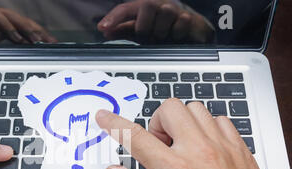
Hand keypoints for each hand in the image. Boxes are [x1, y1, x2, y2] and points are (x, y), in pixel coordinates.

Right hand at [0, 6, 56, 43]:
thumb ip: (11, 45)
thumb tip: (32, 52)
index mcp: (3, 22)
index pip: (25, 24)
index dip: (39, 32)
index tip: (53, 43)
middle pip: (14, 17)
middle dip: (28, 27)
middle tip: (40, 40)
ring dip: (8, 26)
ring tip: (17, 39)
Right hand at [96, 99, 291, 168]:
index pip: (136, 137)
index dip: (114, 125)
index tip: (105, 118)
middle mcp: (203, 153)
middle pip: (170, 109)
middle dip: (154, 123)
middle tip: (156, 147)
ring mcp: (226, 150)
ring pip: (196, 110)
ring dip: (180, 123)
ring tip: (179, 148)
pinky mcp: (242, 153)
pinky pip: (221, 121)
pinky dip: (206, 127)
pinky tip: (202, 149)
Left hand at [98, 0, 213, 43]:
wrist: (187, 35)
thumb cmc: (159, 32)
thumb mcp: (139, 32)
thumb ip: (122, 31)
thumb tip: (105, 31)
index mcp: (142, 8)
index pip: (125, 9)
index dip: (114, 18)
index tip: (103, 28)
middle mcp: (158, 5)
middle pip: (147, 5)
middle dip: (145, 26)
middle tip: (148, 38)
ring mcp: (174, 10)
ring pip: (166, 14)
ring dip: (162, 32)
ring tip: (163, 40)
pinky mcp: (188, 18)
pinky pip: (181, 23)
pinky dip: (177, 35)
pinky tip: (176, 39)